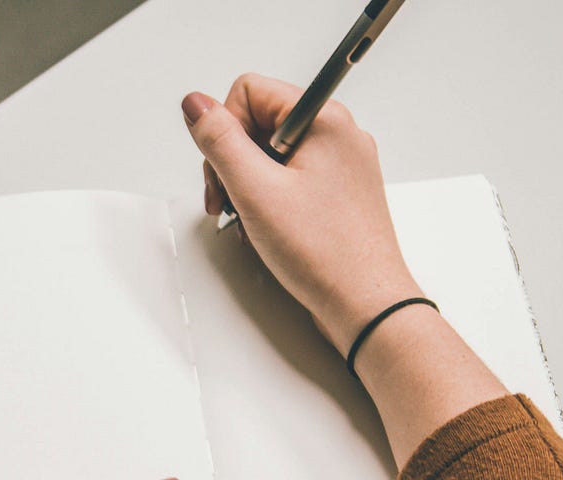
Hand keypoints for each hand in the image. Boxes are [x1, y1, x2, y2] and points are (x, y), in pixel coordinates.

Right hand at [181, 73, 422, 350]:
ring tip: (248, 219)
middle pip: (258, 121)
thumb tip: (195, 104)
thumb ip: (219, 140)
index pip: (250, 90)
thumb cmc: (326, 253)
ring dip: (248, 183)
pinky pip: (289, 177)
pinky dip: (268, 198)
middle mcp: (337, 135)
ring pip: (270, 152)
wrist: (367, 306)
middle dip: (233, 160)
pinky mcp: (337, 191)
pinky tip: (265, 227)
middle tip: (230, 199)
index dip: (225, 129)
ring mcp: (340, 164)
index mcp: (324, 120)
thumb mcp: (255, 190)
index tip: (226, 169)